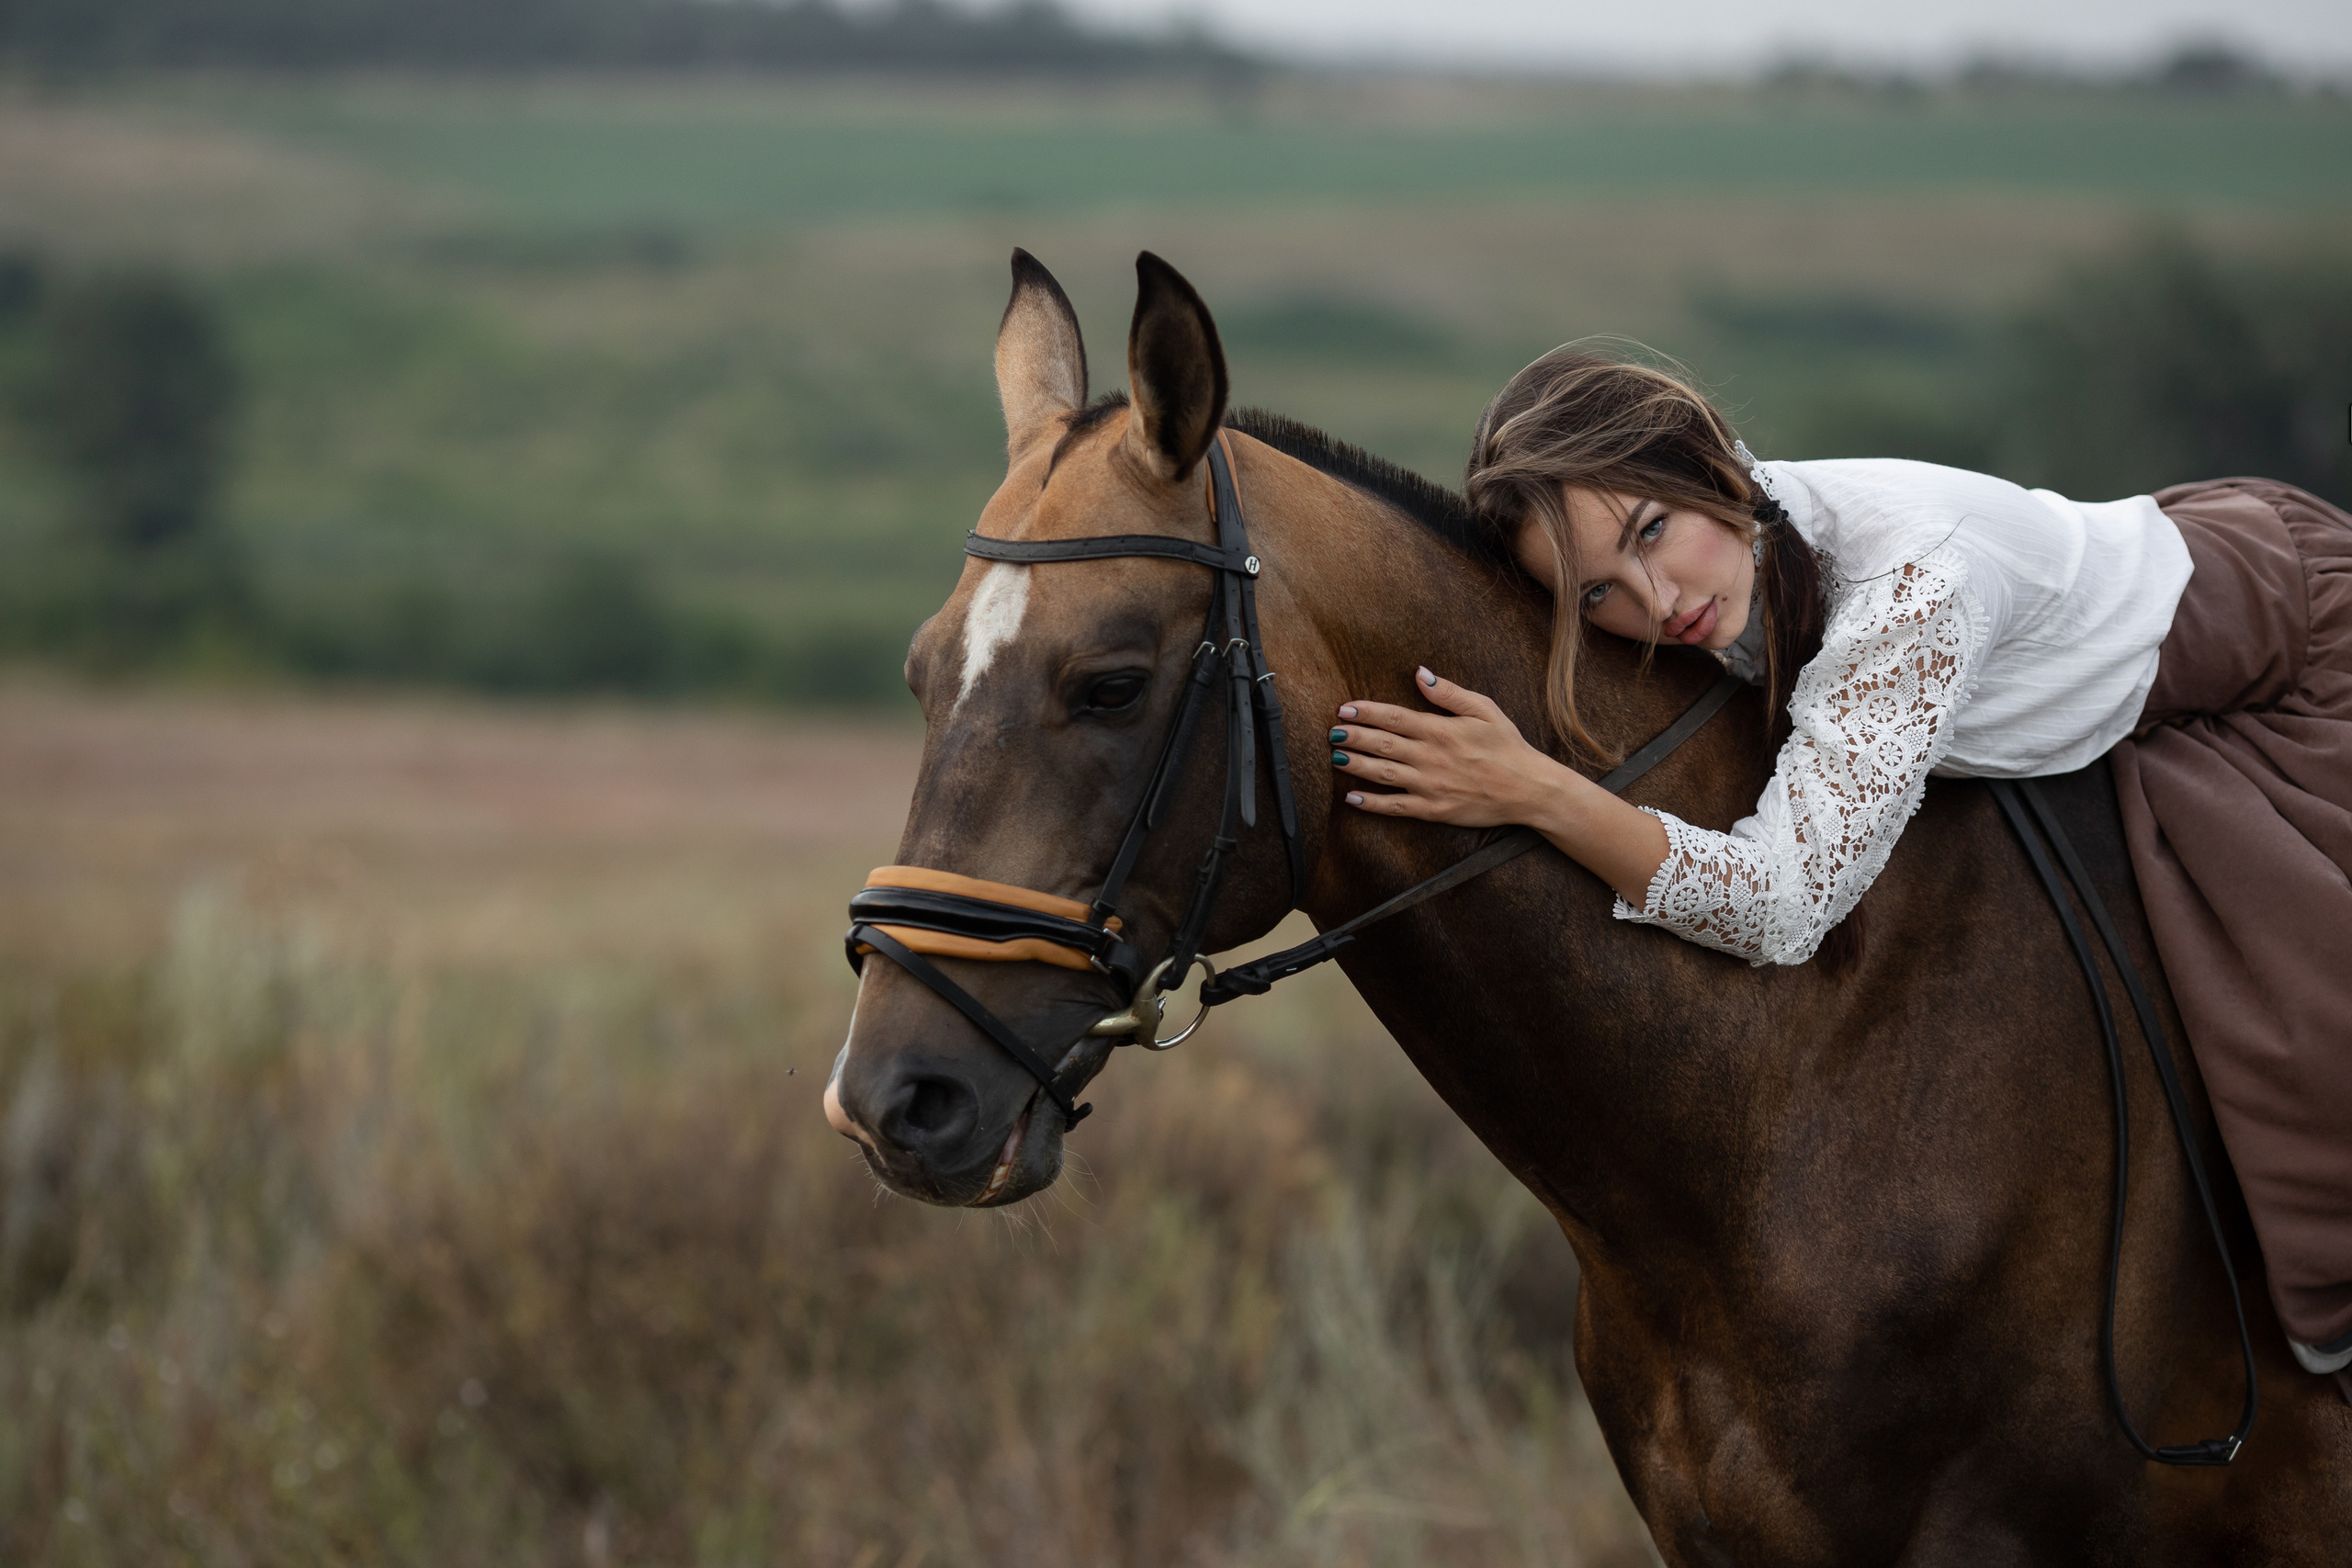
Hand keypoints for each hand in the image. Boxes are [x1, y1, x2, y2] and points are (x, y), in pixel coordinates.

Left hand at [1329, 666, 1568, 828]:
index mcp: (1440, 730)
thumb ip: (1449, 693)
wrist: (1529, 789)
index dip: (1365, 711)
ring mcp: (1430, 785)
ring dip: (1355, 765)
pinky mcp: (1433, 810)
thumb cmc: (1508, 746)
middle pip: (1381, 744)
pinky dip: (1371, 803)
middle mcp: (1430, 757)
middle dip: (1352, 736)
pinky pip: (1396, 806)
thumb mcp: (1484, 709)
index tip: (1344, 708)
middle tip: (1331, 732)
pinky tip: (1351, 798)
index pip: (1393, 717)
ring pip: (1382, 774)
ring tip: (1334, 757)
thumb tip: (1420, 673)